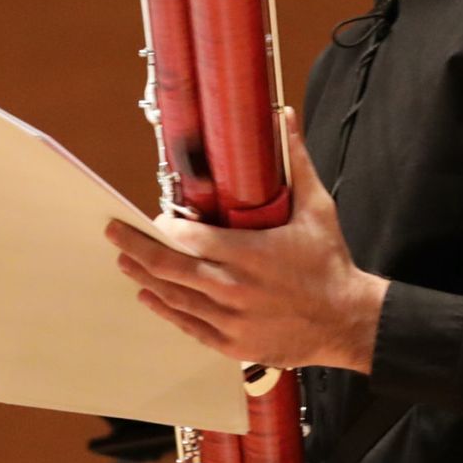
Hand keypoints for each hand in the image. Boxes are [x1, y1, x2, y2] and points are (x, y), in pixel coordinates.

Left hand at [108, 110, 386, 373]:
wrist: (347, 321)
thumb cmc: (329, 262)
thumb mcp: (317, 208)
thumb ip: (295, 163)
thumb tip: (282, 118)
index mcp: (252, 254)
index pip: (192, 240)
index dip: (166, 229)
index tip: (155, 218)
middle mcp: (235, 289)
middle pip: (171, 269)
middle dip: (137, 248)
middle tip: (115, 233)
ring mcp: (232, 320)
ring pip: (175, 298)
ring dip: (146, 277)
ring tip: (126, 260)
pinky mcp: (234, 344)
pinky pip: (189, 327)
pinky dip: (166, 310)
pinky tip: (150, 296)